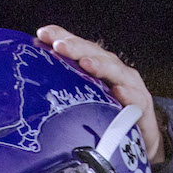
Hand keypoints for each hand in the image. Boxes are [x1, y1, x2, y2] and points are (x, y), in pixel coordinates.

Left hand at [36, 25, 163, 163]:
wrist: (142, 138)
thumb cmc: (108, 116)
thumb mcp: (85, 100)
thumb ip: (65, 90)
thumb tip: (30, 88)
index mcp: (97, 66)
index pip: (78, 47)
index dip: (62, 37)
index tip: (43, 34)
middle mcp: (113, 71)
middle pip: (95, 54)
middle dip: (77, 48)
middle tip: (60, 45)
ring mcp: (130, 86)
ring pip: (115, 71)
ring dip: (100, 65)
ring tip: (86, 63)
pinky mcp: (141, 106)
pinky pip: (135, 99)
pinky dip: (128, 94)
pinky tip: (118, 92)